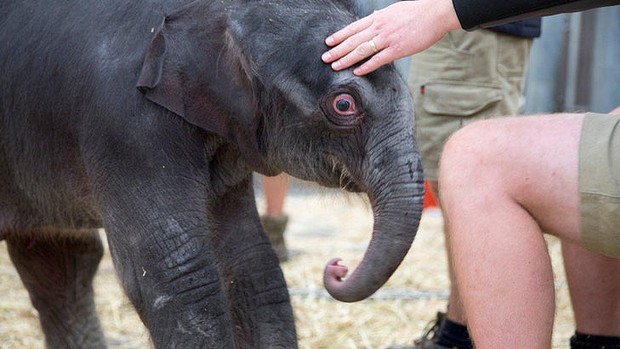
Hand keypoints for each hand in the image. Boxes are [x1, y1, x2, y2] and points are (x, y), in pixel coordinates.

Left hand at [321, 0, 460, 74]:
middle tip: (325, 58)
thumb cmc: (417, 11)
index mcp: (378, 18)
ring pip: (361, 50)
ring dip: (346, 59)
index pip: (353, 28)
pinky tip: (356, 72)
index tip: (328, 42)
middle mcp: (379, 28)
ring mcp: (387, 39)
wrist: (436, 13)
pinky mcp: (397, 49)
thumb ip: (381, 18)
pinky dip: (366, 66)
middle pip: (353, 40)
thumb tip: (372, 19)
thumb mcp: (394, 11)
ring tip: (335, 66)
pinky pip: (377, 60)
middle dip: (337, 50)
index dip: (339, 36)